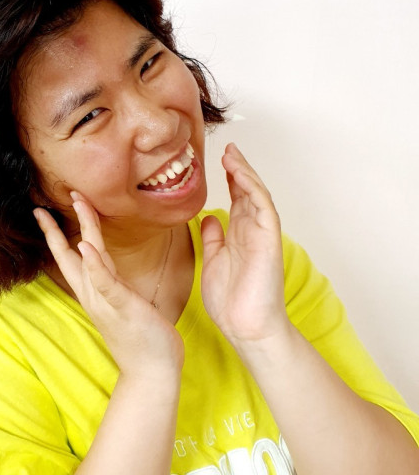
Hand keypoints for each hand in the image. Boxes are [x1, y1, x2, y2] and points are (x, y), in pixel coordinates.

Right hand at [34, 192, 183, 379]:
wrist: (151, 371)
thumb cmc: (140, 337)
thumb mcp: (120, 303)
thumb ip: (109, 283)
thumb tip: (104, 268)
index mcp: (92, 291)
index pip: (68, 257)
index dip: (54, 234)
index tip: (42, 212)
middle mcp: (92, 294)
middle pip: (68, 255)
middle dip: (54, 229)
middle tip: (40, 205)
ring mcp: (105, 300)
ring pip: (89, 259)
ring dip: (83, 230)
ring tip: (77, 204)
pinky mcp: (123, 306)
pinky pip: (106, 283)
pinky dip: (94, 265)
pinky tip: (86, 247)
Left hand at [201, 143, 288, 344]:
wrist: (245, 326)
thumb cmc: (230, 300)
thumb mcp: (214, 260)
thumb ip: (213, 238)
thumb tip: (209, 219)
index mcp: (239, 235)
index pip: (236, 200)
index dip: (230, 179)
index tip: (219, 162)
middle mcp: (252, 230)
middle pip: (247, 191)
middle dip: (238, 169)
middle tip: (227, 150)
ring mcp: (262, 233)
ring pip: (256, 194)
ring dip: (244, 172)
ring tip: (231, 154)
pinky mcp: (268, 239)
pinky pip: (262, 206)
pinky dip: (252, 187)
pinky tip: (239, 172)